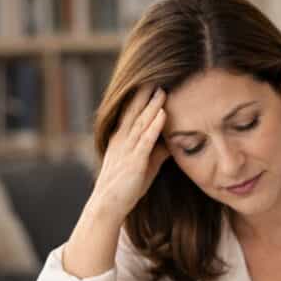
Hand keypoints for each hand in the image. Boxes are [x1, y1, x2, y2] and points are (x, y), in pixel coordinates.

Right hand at [89, 86, 169, 221]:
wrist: (108, 206)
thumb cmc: (126, 187)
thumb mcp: (144, 165)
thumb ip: (156, 152)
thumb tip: (172, 142)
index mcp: (122, 139)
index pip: (131, 113)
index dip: (139, 97)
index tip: (150, 81)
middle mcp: (122, 140)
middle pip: (135, 111)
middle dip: (145, 94)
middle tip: (155, 74)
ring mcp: (127, 149)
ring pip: (141, 122)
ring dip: (152, 104)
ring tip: (162, 88)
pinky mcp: (134, 161)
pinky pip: (145, 140)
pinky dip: (154, 125)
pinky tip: (162, 112)